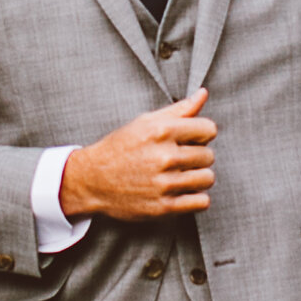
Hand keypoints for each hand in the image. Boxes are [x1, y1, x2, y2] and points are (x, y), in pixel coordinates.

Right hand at [61, 91, 215, 219]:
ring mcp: (164, 184)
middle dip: (198, 156)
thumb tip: (203, 93)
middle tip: (181, 159)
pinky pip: (201, 202)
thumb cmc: (121, 148)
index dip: (202, 134)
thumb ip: (179, 110)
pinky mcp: (163, 207)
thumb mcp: (145, 122)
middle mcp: (163, 157)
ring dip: (198, 178)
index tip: (192, 139)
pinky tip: (182, 191)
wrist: (92, 180)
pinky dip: (196, 198)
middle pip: (209, 155)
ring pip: (207, 179)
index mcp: (161, 131)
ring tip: (181, 175)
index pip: (208, 129)